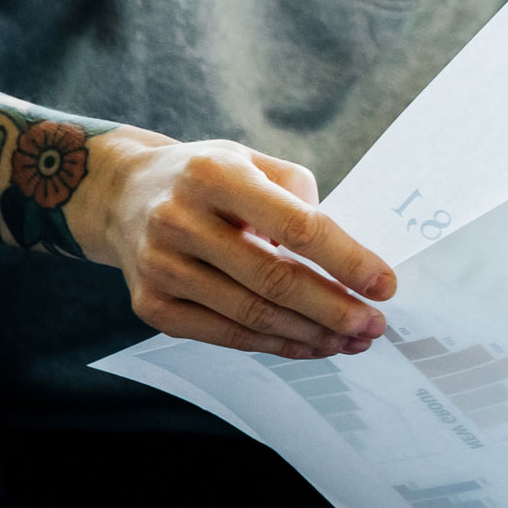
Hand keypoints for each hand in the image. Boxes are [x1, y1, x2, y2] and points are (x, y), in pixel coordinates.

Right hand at [86, 131, 394, 357]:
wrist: (122, 196)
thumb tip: (343, 258)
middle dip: (335, 309)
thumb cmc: (207, 178)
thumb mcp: (252, 161)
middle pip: (274, 280)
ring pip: (251, 314)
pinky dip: (275, 345)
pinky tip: (311, 345)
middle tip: (375, 325)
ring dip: (312, 334)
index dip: (346, 260)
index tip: (385, 284)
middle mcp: (179, 221)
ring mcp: (160, 267)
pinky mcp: (151, 306)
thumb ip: (301, 198)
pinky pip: (225, 335)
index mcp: (215, 176)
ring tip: (353, 340)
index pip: (295, 226)